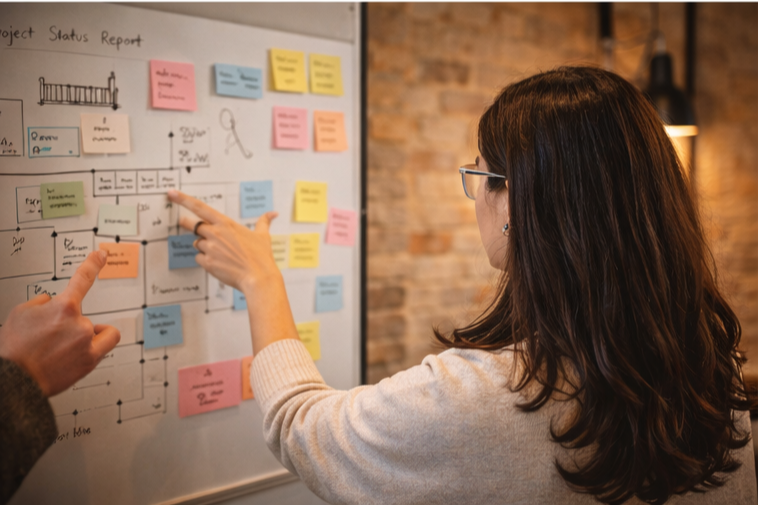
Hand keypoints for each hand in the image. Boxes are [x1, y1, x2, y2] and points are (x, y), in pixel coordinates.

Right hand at [0, 250, 120, 396]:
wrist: (16, 380)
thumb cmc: (14, 349)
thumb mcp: (20, 313)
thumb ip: (42, 302)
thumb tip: (52, 302)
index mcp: (63, 308)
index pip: (82, 279)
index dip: (93, 264)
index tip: (101, 255)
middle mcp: (80, 324)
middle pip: (81, 315)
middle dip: (68, 322)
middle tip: (50, 337)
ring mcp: (87, 343)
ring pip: (96, 329)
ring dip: (86, 333)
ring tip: (65, 345)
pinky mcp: (90, 360)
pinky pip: (105, 343)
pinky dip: (96, 343)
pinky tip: (81, 350)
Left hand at [167, 189, 279, 292]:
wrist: (259, 277)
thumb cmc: (261, 257)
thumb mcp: (263, 236)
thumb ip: (264, 222)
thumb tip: (273, 214)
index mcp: (226, 224)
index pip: (200, 207)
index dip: (184, 199)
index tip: (172, 194)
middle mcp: (215, 234)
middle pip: (192, 225)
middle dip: (187, 224)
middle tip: (184, 222)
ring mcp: (210, 248)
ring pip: (197, 243)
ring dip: (203, 246)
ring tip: (220, 253)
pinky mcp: (207, 263)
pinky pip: (199, 258)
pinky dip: (205, 260)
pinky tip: (218, 262)